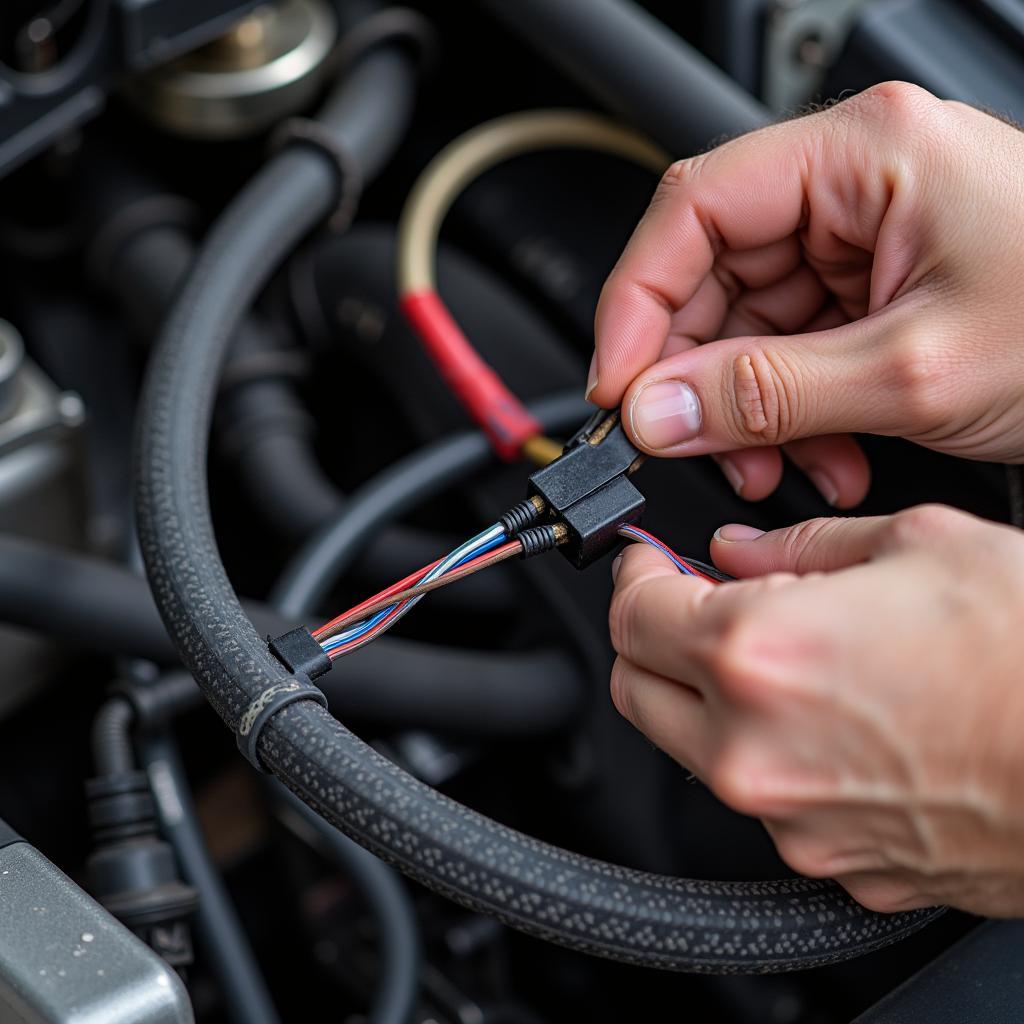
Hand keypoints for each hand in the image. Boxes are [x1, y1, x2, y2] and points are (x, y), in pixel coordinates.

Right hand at [591, 82, 1023, 506]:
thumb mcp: (913, 370)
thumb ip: (768, 392)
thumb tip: (657, 408)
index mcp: (862, 154)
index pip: (692, 210)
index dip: (636, 304)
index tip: (617, 385)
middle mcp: (854, 185)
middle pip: (714, 274)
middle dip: (701, 375)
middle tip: (694, 442)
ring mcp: (865, 237)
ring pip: (749, 324)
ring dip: (752, 409)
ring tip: (784, 466)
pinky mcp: (876, 287)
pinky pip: (795, 349)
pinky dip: (795, 412)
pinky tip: (828, 454)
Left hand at [608, 505, 1023, 914]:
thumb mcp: (920, 544)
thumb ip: (803, 546)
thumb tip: (742, 551)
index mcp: (759, 654)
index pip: (632, 613)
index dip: (636, 575)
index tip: (651, 562)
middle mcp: (756, 749)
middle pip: (638, 688)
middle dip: (651, 639)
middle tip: (693, 603)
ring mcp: (792, 819)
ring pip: (693, 748)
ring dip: (707, 697)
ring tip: (781, 655)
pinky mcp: (832, 861)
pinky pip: (765, 799)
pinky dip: (769, 752)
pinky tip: (830, 716)